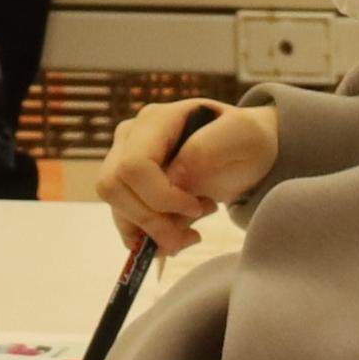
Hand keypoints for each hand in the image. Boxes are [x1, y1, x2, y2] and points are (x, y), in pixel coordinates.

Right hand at [99, 100, 275, 256]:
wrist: (244, 151)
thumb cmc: (244, 138)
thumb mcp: (239, 136)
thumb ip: (204, 151)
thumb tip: (172, 179)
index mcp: (155, 120)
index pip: (134, 165)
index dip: (160, 196)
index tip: (197, 207)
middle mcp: (130, 138)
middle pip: (114, 187)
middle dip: (152, 221)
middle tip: (192, 232)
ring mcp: (123, 161)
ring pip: (116, 208)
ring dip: (152, 234)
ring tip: (190, 234)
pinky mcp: (128, 187)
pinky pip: (123, 220)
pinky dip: (147, 239)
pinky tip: (176, 236)